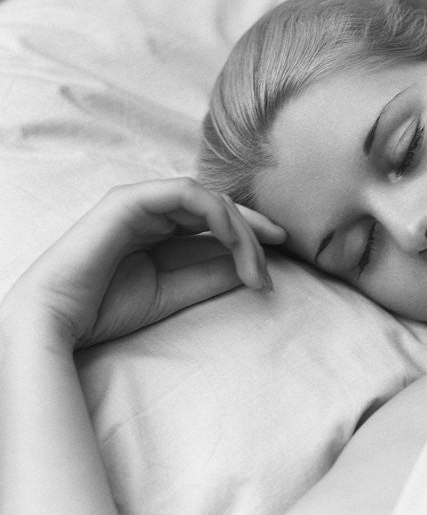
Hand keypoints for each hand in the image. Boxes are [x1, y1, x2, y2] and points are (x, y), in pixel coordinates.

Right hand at [1, 178, 285, 347]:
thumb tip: (253, 265)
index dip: (251, 234)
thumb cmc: (107, 309)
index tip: (280, 255)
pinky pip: (186, 194)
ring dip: (240, 229)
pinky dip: (216, 214)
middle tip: (279, 254)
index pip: (216, 221)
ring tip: (255, 265)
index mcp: (160, 229)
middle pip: (219, 207)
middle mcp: (153, 210)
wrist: (59, 319)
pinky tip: (233, 241)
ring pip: (209, 200)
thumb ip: (210, 275)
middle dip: (254, 230)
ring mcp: (141, 201)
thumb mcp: (175, 293)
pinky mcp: (130, 200)